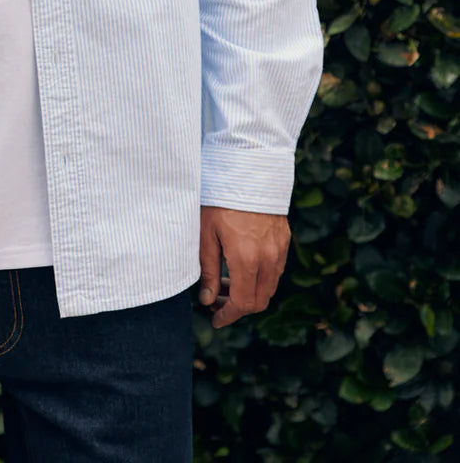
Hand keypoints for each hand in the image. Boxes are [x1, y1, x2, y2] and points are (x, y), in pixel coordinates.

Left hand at [198, 207, 289, 328]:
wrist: (248, 172)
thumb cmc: (221, 201)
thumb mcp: (206, 235)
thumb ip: (207, 270)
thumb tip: (207, 299)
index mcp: (246, 260)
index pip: (242, 303)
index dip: (228, 316)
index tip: (214, 318)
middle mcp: (268, 259)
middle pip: (258, 301)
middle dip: (237, 307)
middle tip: (216, 301)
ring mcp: (279, 250)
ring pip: (268, 287)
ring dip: (249, 292)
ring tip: (225, 282)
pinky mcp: (284, 240)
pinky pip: (275, 270)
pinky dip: (259, 278)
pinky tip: (241, 267)